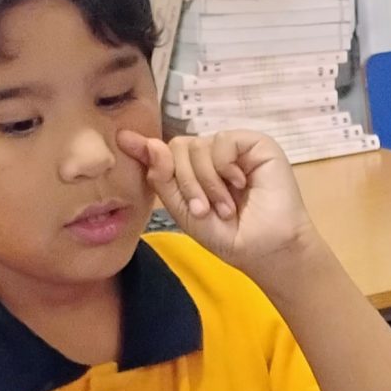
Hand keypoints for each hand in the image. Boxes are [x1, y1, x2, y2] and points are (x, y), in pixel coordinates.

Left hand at [117, 127, 319, 284]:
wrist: (267, 250)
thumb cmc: (230, 236)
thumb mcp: (185, 212)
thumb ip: (164, 180)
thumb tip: (145, 144)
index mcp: (195, 170)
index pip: (165, 152)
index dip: (147, 149)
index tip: (123, 140)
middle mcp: (213, 154)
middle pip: (178, 148)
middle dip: (186, 183)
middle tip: (204, 211)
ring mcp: (234, 148)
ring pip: (197, 147)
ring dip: (207, 183)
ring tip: (225, 208)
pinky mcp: (256, 144)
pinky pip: (222, 142)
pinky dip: (225, 168)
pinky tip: (240, 185)